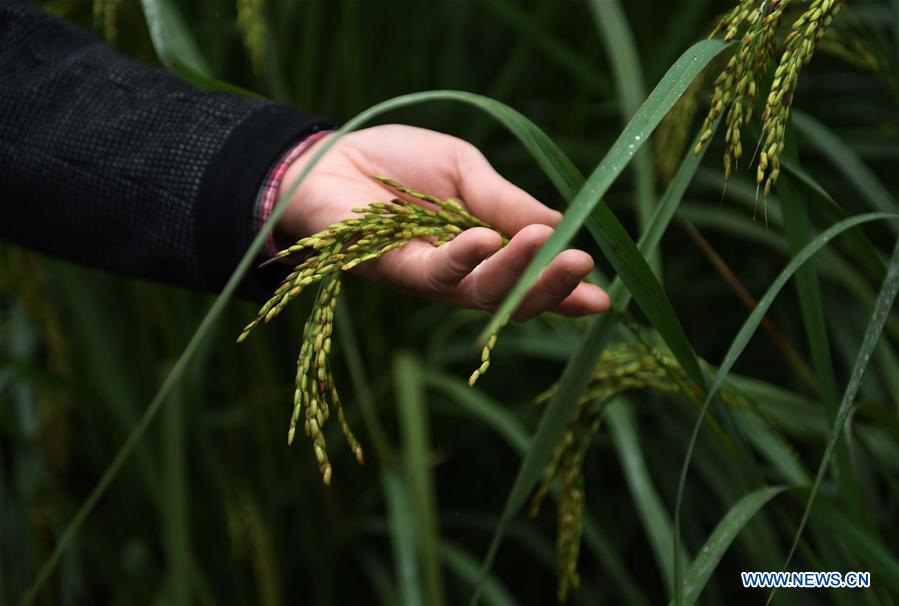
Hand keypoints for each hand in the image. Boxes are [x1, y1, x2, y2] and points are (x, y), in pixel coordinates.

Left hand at [277, 125, 609, 321]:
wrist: (330, 156)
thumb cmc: (397, 163)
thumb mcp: (464, 171)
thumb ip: (505, 202)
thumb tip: (559, 226)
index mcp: (483, 249)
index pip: (529, 277)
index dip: (564, 290)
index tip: (601, 294)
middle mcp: (459, 273)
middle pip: (511, 295)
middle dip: (550, 286)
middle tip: (584, 268)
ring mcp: (427, 277)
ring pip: (479, 291)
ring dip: (515, 272)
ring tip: (547, 247)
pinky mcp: (392, 268)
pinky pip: (434, 272)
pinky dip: (462, 256)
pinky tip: (484, 240)